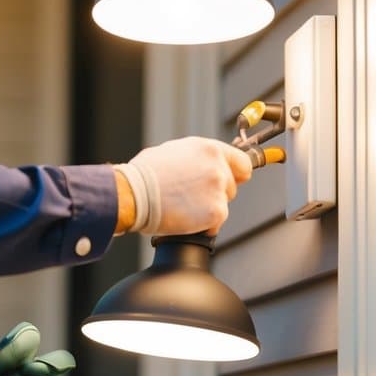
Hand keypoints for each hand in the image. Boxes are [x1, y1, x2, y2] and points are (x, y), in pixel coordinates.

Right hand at [120, 137, 251, 235]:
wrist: (133, 194)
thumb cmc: (144, 174)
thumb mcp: (173, 152)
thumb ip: (195, 158)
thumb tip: (201, 165)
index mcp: (209, 149)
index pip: (242, 163)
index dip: (235, 174)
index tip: (231, 181)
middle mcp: (218, 167)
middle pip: (232, 187)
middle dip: (215, 194)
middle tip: (191, 197)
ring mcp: (219, 190)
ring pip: (223, 205)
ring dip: (208, 209)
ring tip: (183, 207)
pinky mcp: (216, 212)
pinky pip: (216, 224)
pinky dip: (202, 226)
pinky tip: (184, 219)